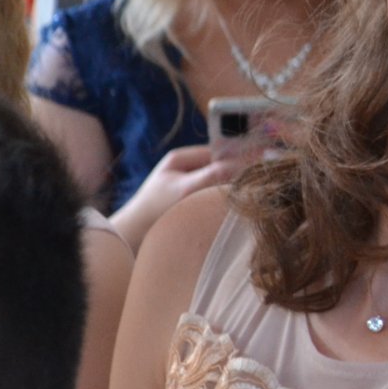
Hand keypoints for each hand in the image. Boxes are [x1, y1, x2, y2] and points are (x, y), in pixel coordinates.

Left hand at [110, 144, 247, 251]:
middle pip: (219, 166)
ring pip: (218, 182)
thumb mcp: (186, 189)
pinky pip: (212, 196)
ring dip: (229, 189)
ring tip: (243, 199)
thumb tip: (243, 165)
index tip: (256, 169)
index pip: (218, 151)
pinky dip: (221, 200)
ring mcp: (187, 185)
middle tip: (253, 186)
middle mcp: (184, 168)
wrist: (131, 237)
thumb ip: (213, 175)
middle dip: (235, 174)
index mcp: (180, 157)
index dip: (238, 158)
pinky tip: (229, 210)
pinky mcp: (188, 201)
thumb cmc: (155, 210)